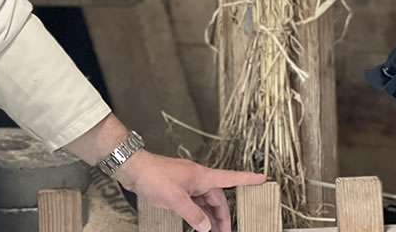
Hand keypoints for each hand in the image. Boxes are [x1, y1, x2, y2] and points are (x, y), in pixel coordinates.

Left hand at [114, 151, 264, 231]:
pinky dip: (197, 214)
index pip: (231, 177)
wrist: (133, 169)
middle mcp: (197, 179)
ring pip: (205, 202)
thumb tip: (206, 226)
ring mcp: (187, 184)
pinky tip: (197, 224)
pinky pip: (194, 203)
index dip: (248, 179)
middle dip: (223, 216)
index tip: (262, 178)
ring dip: (209, 217)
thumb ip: (193, 215)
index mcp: (202, 176)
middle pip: (217, 198)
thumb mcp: (176, 199)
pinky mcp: (177, 189)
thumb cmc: (153, 175)